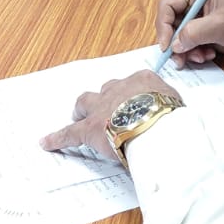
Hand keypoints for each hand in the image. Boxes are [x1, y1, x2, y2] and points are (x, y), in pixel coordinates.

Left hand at [40, 70, 174, 156]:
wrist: (154, 123)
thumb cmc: (169, 114)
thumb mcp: (176, 103)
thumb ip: (170, 104)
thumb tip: (174, 117)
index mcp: (142, 81)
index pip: (134, 84)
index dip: (132, 95)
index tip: (134, 102)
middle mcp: (119, 89)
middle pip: (107, 89)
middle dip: (104, 98)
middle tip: (105, 109)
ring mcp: (102, 106)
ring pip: (86, 102)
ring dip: (82, 109)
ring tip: (78, 116)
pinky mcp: (89, 128)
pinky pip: (70, 133)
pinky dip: (57, 138)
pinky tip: (46, 143)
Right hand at [156, 0, 223, 65]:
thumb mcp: (219, 26)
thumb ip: (194, 33)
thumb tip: (175, 45)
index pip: (167, 5)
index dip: (163, 26)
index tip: (167, 46)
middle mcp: (193, 1)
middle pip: (170, 23)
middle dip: (176, 43)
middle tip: (180, 59)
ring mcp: (197, 17)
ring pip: (178, 36)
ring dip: (186, 51)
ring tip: (201, 57)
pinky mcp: (201, 30)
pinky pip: (188, 43)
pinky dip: (194, 52)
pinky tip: (208, 55)